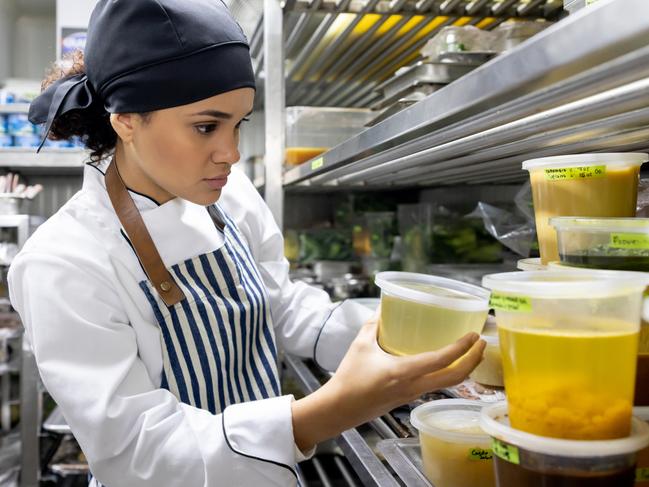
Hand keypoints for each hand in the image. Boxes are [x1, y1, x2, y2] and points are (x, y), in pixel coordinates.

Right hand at [291, 316, 485, 450]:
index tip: (472, 335)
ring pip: (448, 384)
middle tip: (481, 342)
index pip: (440, 361)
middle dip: (473, 360)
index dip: (460, 348)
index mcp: (402, 372)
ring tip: (471, 351)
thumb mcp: (361, 345)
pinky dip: (449, 373)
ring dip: (464, 368)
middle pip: (455, 378)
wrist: (340, 409)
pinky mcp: (409, 398)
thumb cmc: (349, 378)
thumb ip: (374, 324)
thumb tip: (384, 305)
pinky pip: (437, 385)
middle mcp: (413, 386)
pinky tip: (447, 361)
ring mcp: (413, 394)